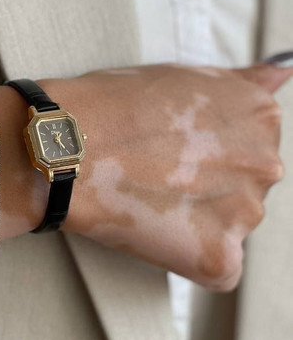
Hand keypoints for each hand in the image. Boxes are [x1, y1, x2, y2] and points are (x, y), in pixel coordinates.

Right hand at [39, 63, 292, 290]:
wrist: (68, 145)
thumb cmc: (113, 104)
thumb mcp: (186, 74)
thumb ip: (242, 81)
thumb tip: (282, 72)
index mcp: (260, 116)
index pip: (251, 146)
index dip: (205, 150)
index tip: (172, 147)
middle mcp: (266, 163)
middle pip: (243, 187)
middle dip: (206, 185)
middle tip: (155, 173)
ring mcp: (245, 213)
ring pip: (229, 226)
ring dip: (195, 220)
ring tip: (146, 198)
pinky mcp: (219, 257)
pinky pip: (217, 268)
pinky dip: (188, 257)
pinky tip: (154, 230)